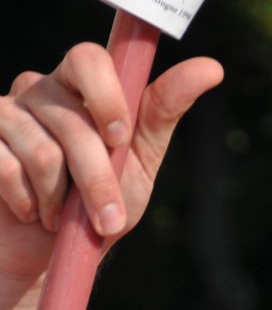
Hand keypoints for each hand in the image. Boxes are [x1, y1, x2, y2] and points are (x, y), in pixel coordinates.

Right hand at [0, 43, 222, 286]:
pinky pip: (6, 169)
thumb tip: (212, 67)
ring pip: (43, 152)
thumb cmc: (97, 201)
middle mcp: (39, 89)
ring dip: (61, 200)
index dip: (106, 96)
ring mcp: (3, 113)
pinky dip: (29, 203)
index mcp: (81, 85)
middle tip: (107, 218)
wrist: (48, 251)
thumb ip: (163, 111)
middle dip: (97, 179)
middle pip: (73, 121)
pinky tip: (31, 211)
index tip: (121, 138)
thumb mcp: (139, 159)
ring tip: (61, 215)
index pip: (89, 58)